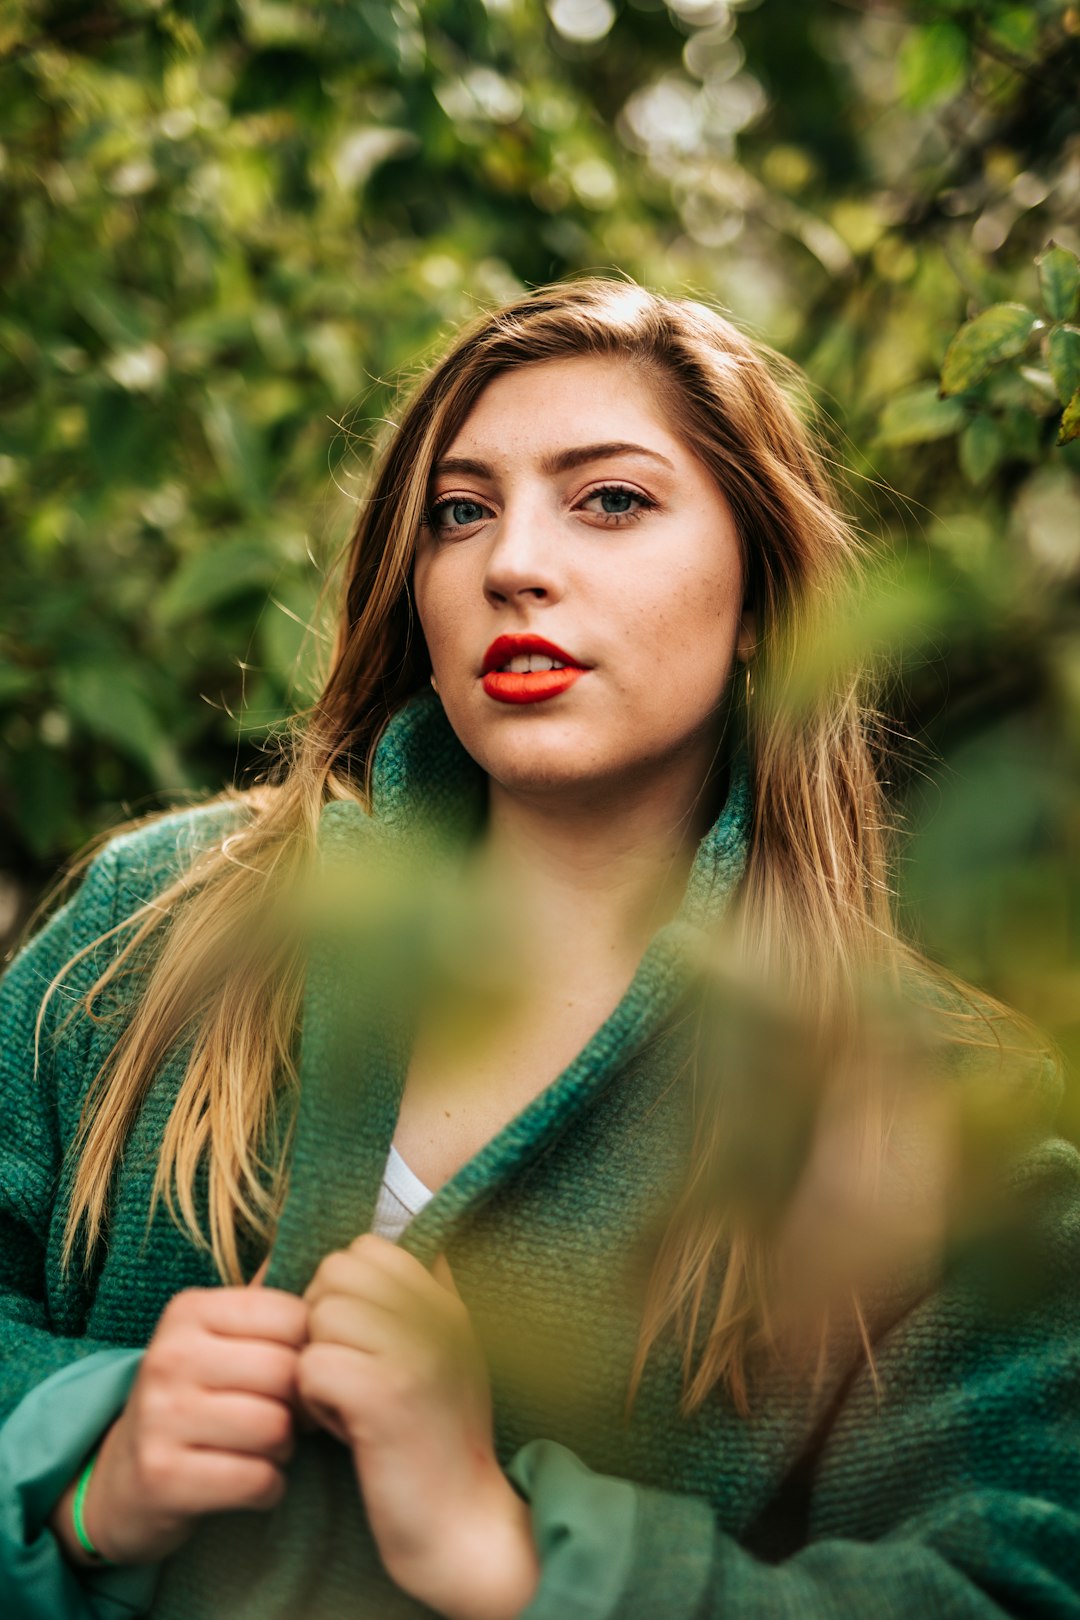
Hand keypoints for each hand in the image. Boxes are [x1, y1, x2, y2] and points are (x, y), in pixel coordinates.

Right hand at [49, 1274, 306, 1567]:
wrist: (121, 1478)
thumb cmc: (196, 1397)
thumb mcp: (220, 1339)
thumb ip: (268, 1304)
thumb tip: (332, 1255)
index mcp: (190, 1310)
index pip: (292, 1316)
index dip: (313, 1351)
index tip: (301, 1373)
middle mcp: (169, 1355)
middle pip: (286, 1372)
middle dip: (303, 1405)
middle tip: (292, 1419)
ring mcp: (160, 1416)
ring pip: (274, 1428)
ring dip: (286, 1449)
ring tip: (269, 1449)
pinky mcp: (161, 1477)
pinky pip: (255, 1480)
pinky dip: (268, 1488)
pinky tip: (252, 1483)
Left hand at [299, 1234, 538, 1619]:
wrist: (462, 1526)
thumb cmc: (438, 1442)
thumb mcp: (447, 1355)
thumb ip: (422, 1301)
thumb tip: (381, 1246)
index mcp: (446, 1303)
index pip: (366, 1248)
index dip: (344, 1290)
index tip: (360, 1341)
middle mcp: (434, 1316)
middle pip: (334, 1274)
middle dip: (323, 1322)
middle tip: (346, 1373)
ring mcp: (412, 1352)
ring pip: (318, 1318)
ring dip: (316, 1363)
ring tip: (345, 1404)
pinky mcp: (382, 1396)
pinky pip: (310, 1367)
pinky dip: (313, 1402)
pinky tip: (342, 1430)